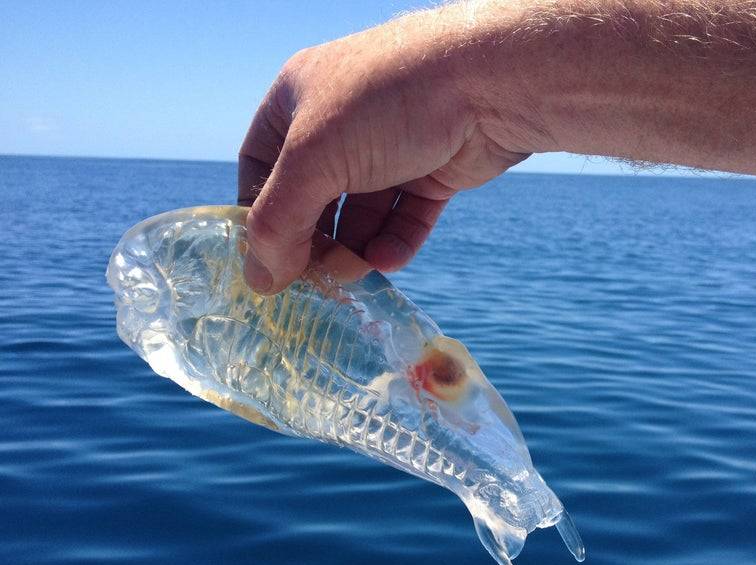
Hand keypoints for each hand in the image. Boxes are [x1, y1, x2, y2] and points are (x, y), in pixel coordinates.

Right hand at [238, 8, 530, 293]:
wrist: (488, 82)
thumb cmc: (387, 103)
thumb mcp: (312, 159)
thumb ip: (278, 222)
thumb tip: (260, 282)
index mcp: (298, 100)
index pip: (260, 167)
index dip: (258, 215)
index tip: (265, 261)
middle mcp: (341, 122)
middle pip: (312, 199)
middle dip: (313, 241)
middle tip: (315, 280)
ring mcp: (390, 147)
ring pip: (361, 215)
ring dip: (355, 249)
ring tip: (356, 273)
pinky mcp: (433, 171)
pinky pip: (404, 219)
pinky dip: (395, 243)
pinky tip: (388, 261)